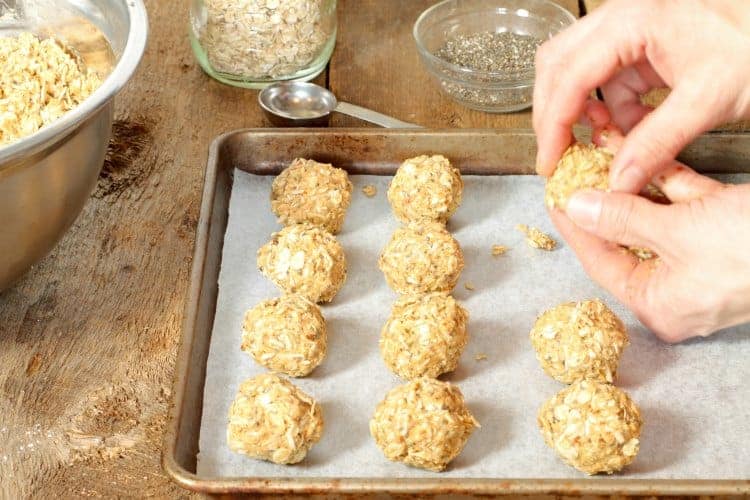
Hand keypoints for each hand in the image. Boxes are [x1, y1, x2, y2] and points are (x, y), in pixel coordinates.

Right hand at [533, 0, 749, 191]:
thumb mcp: (708, 101)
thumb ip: (656, 144)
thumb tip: (618, 182)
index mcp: (634, 21)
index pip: (569, 78)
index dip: (553, 125)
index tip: (551, 162)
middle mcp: (622, 16)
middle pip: (557, 65)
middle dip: (554, 114)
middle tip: (559, 154)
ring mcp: (629, 26)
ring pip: (574, 68)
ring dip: (579, 109)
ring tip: (599, 140)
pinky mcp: (641, 40)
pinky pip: (605, 74)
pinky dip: (608, 105)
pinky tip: (626, 126)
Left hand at [549, 126, 749, 341]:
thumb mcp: (680, 234)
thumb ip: (624, 219)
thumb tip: (577, 207)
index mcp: (663, 304)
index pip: (601, 262)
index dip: (576, 228)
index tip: (554, 198)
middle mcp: (679, 288)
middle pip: (625, 237)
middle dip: (603, 198)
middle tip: (575, 169)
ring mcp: (704, 259)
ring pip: (655, 215)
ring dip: (633, 181)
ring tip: (602, 149)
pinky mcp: (726, 231)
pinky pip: (686, 204)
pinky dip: (668, 179)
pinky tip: (643, 152)